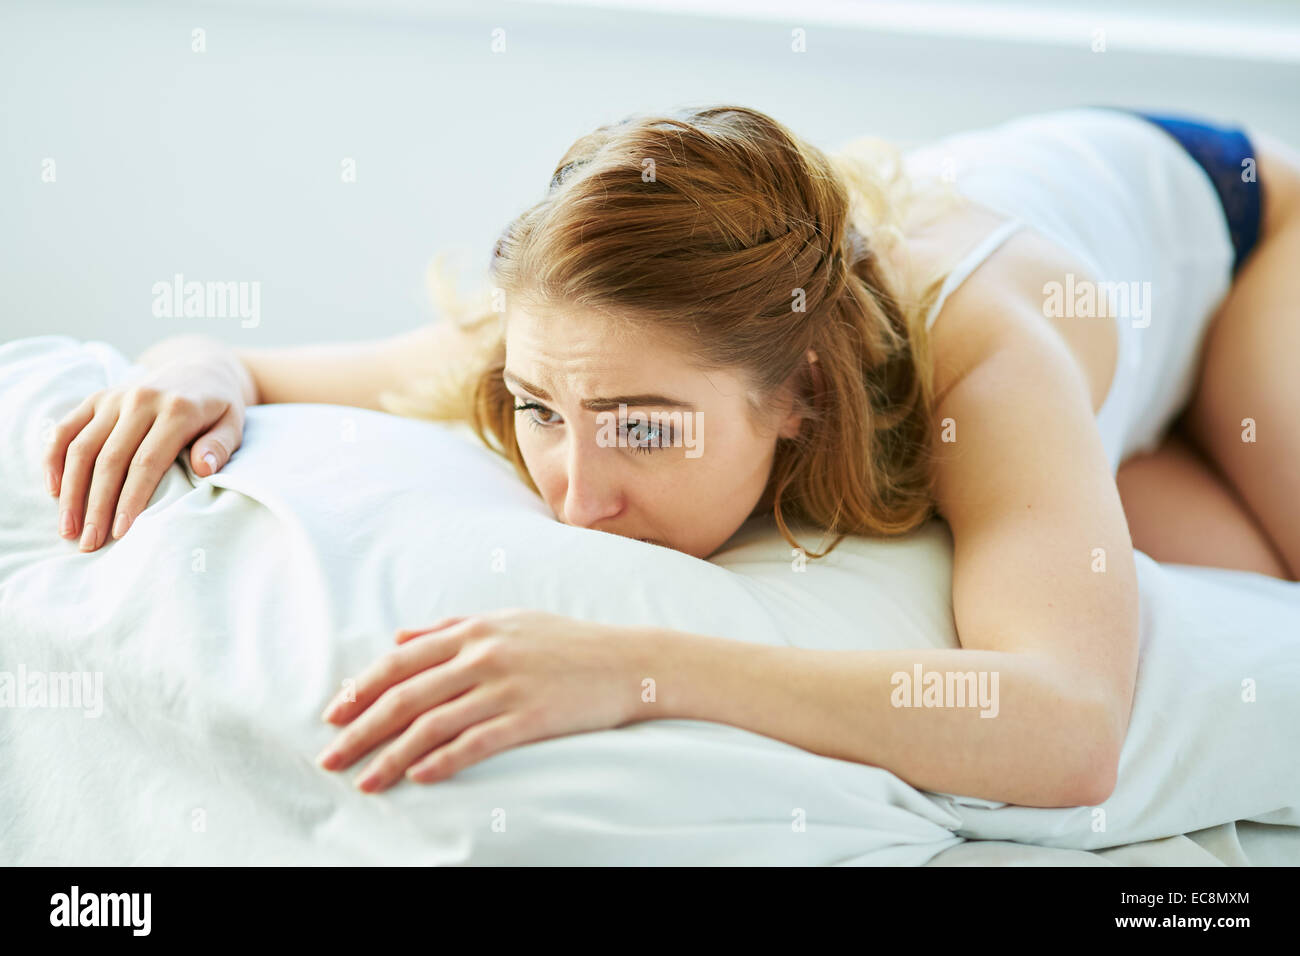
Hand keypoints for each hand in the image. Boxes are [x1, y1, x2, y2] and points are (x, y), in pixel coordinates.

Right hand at [43, 360, 246, 551]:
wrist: (200, 369)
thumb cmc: (219, 408)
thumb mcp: (233, 423)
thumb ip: (220, 445)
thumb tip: (204, 468)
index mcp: (176, 410)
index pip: (147, 463)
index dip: (131, 499)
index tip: (121, 533)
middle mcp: (141, 400)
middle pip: (110, 460)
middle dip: (96, 505)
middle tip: (89, 543)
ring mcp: (115, 397)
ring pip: (82, 447)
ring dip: (71, 491)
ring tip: (68, 529)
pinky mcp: (98, 398)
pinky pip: (67, 429)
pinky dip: (54, 459)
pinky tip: (54, 491)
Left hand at [316, 609, 644, 791]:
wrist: (628, 661)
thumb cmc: (566, 642)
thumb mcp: (506, 622)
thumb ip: (450, 628)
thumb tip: (399, 637)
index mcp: (473, 631)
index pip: (400, 661)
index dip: (362, 689)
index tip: (334, 715)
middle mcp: (483, 656)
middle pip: (405, 695)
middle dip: (361, 729)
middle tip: (331, 758)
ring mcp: (506, 686)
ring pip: (432, 724)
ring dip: (392, 756)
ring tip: (367, 781)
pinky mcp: (530, 717)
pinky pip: (476, 743)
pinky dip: (443, 762)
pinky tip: (420, 778)